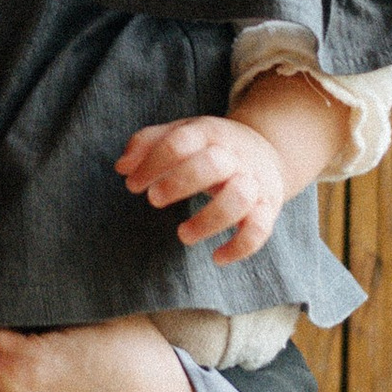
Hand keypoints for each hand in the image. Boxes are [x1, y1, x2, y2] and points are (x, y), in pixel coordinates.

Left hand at [118, 113, 287, 262]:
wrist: (268, 149)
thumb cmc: (212, 145)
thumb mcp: (183, 133)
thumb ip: (149, 143)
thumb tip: (122, 167)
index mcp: (208, 134)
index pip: (179, 142)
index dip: (151, 164)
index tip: (132, 185)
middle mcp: (234, 156)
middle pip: (212, 164)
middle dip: (179, 182)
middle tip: (154, 200)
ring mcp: (254, 182)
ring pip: (238, 198)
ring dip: (208, 220)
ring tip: (182, 235)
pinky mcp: (269, 207)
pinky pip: (260, 230)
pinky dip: (240, 247)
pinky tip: (216, 257)